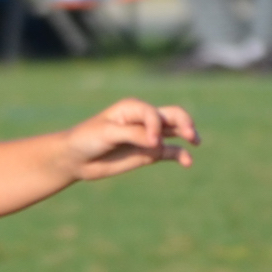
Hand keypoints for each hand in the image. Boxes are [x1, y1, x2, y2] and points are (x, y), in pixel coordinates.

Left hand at [63, 99, 198, 179]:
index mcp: (132, 108)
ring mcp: (148, 136)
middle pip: (173, 115)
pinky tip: (187, 162)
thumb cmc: (87, 139)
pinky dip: (180, 155)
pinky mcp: (149, 153)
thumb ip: (133, 134)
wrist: (76, 158)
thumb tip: (159, 142)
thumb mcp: (108, 134)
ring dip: (187, 134)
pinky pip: (170, 152)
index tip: (151, 142)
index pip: (154, 114)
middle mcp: (144, 120)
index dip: (156, 126)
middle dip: (184, 123)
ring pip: (175, 131)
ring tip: (195, 142)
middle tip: (190, 135)